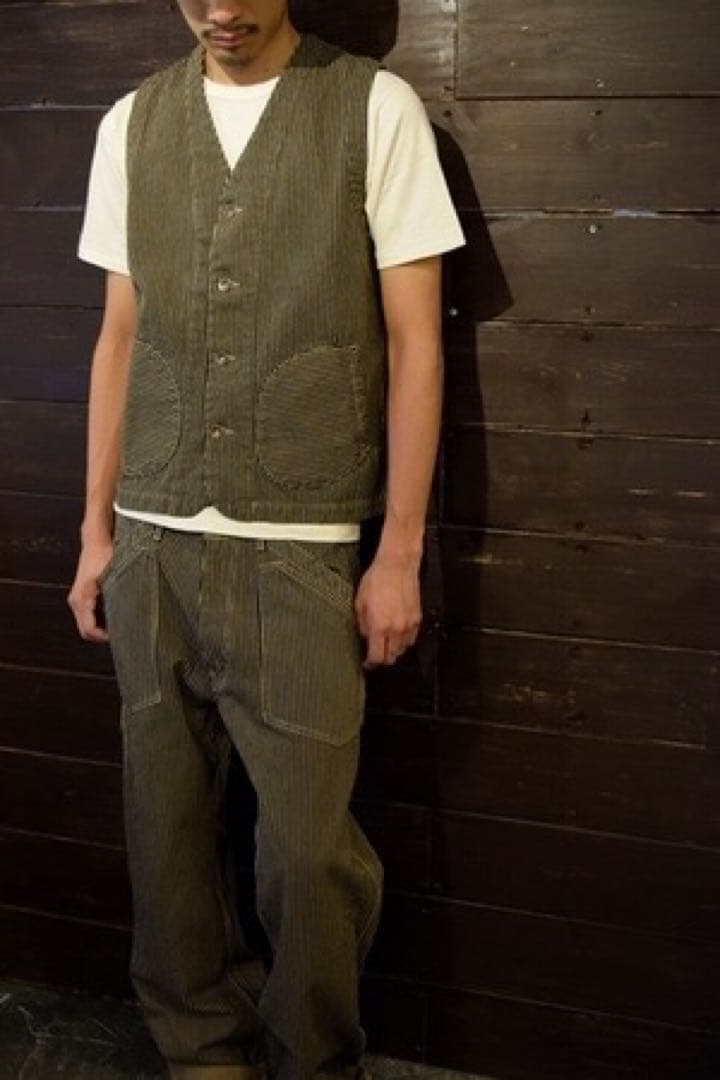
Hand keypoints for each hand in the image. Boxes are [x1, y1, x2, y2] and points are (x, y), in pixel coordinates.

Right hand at [66, 540, 113, 642]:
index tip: (121, 637)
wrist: (96, 542)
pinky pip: (87, 616)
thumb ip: (120, 598)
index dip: (104, 638)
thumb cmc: (105, 557)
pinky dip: (98, 621)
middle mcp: (75, 600)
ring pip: (85, 624)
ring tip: (120, 626)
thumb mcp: (115, 578)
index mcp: (82, 598)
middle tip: (122, 635)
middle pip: (85, 631)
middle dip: (102, 636)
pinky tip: (114, 616)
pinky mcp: (80, 596)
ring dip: (100, 629)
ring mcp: (76, 599)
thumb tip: (131, 616)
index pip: (88, 629)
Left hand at [354, 552, 421, 668]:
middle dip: (382, 659)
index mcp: (379, 626)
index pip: (377, 656)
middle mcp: (396, 629)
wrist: (397, 566)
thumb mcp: (360, 602)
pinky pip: (411, 639)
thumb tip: (366, 637)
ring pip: (402, 650)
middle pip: (391, 657)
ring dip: (393, 651)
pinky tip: (397, 636)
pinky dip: (404, 642)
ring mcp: (409, 625)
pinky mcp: (417, 618)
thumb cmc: (376, 580)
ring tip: (385, 645)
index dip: (370, 664)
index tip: (366, 663)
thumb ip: (363, 624)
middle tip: (375, 656)